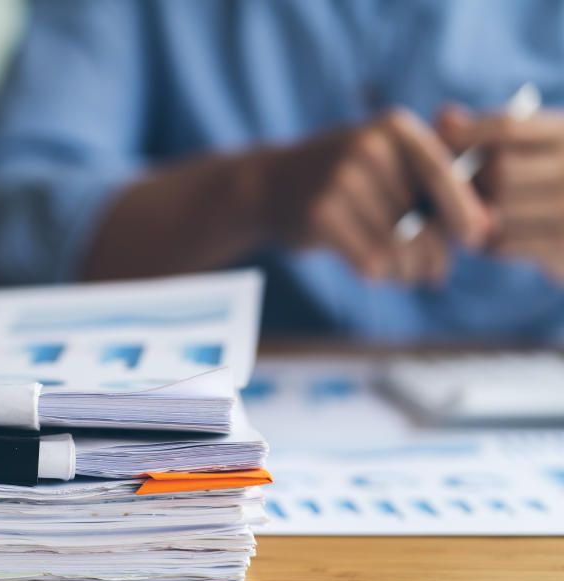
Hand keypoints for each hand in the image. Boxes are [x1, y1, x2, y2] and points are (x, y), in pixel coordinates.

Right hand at [260, 109, 491, 282]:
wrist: (269, 185)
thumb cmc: (344, 179)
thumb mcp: (389, 161)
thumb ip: (437, 184)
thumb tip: (487, 228)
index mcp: (392, 128)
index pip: (440, 173)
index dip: (463, 211)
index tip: (476, 239)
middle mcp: (364, 148)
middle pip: (420, 219)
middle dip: (434, 255)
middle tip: (434, 272)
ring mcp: (338, 181)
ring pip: (397, 245)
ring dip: (408, 270)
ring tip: (406, 273)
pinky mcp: (318, 214)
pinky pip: (370, 260)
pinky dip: (380, 275)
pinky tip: (377, 271)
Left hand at [438, 105, 563, 280]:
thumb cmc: (551, 178)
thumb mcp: (536, 144)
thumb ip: (491, 130)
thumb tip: (443, 116)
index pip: (510, 127)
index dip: (469, 132)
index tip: (443, 136)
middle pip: (499, 171)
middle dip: (471, 180)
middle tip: (454, 186)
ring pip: (497, 210)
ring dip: (475, 214)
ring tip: (470, 211)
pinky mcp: (561, 250)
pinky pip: (502, 243)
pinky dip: (487, 241)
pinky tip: (491, 234)